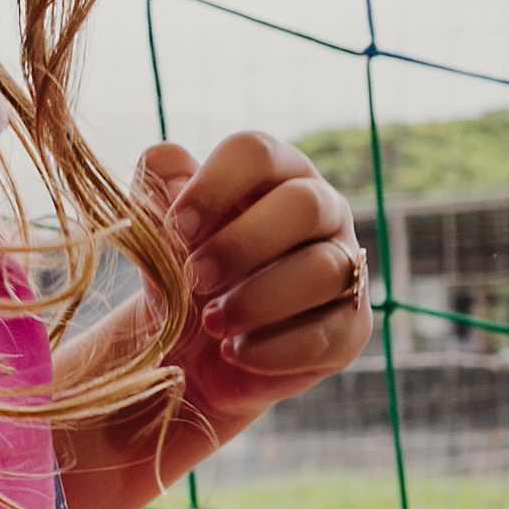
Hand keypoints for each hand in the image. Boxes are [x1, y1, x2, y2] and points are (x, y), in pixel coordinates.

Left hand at [139, 132, 371, 436]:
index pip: (256, 153)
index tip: (178, 227)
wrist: (194, 355)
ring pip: (323, 270)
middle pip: (304, 204)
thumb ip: (157, 195)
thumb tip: (165, 161)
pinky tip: (235, 351)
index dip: (215, 185)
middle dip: (243, 245)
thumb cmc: (184, 280)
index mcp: (273, 175)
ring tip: (213, 324)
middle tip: (197, 279)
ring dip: (258, 299)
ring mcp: (345, 268)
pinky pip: (327, 333)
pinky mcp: (351, 327)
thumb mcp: (159, 240)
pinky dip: (274, 348)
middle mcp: (322, 211)